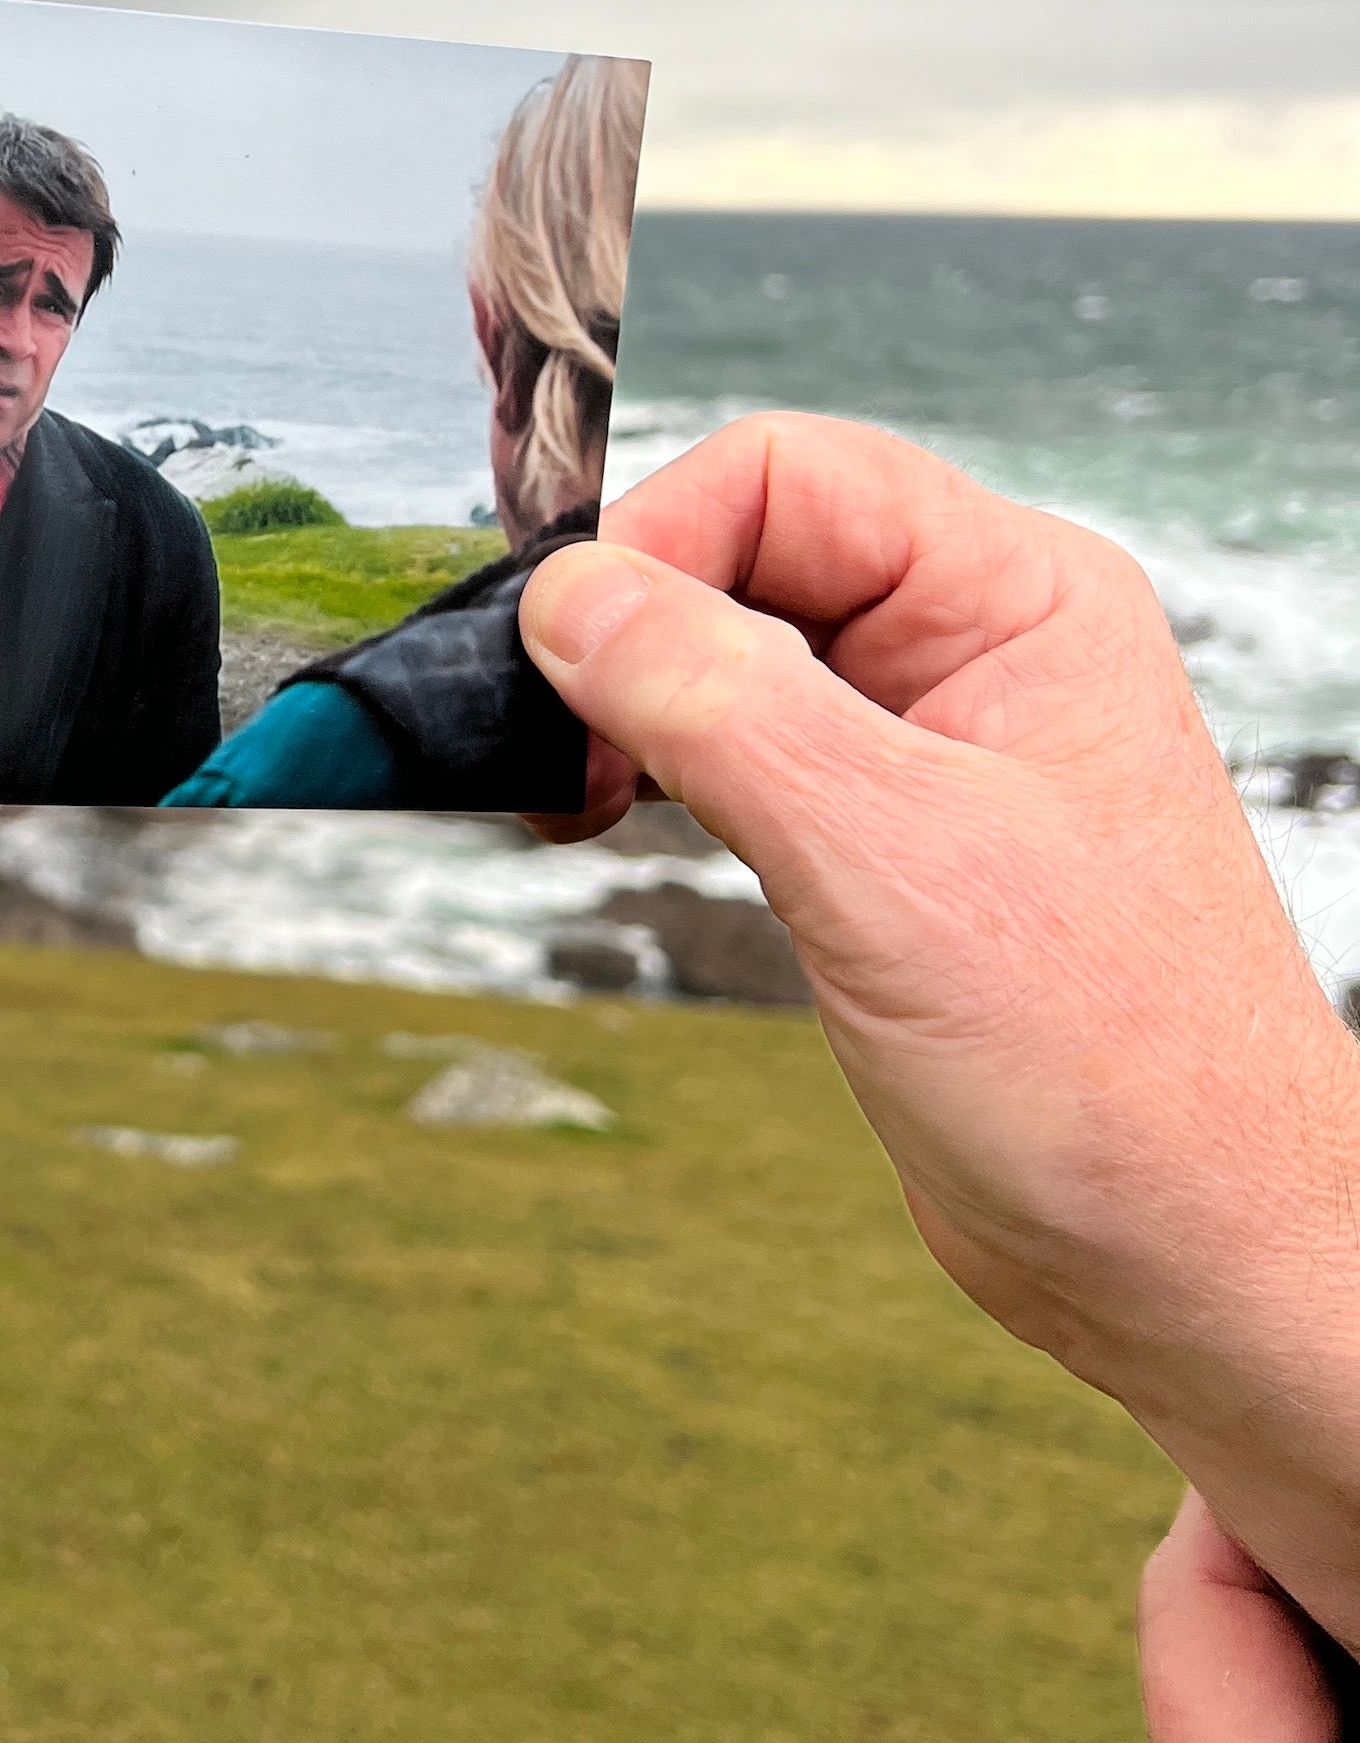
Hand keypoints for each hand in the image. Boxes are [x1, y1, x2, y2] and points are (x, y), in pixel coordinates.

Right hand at [515, 414, 1359, 1651]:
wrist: (1190, 1264)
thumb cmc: (1110, 1073)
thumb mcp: (889, 864)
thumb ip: (722, 708)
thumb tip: (571, 599)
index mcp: (1022, 601)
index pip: (789, 478)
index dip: (658, 543)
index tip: (562, 654)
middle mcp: (978, 651)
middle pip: (748, 551)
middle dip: (632, 630)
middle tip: (552, 744)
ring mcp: (931, 748)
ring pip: (731, 655)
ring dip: (633, 707)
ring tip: (567, 796)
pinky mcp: (886, 845)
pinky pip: (741, 752)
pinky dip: (657, 775)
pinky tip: (607, 827)